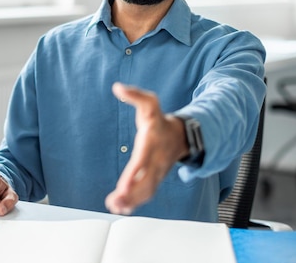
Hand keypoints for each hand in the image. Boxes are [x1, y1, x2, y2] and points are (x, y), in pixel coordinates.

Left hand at [105, 82, 188, 214]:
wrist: (180, 136)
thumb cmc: (159, 120)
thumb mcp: (150, 103)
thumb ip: (134, 95)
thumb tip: (117, 87)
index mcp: (152, 143)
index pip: (141, 161)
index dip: (133, 175)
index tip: (123, 187)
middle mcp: (156, 160)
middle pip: (145, 182)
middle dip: (131, 194)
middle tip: (115, 202)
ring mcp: (157, 172)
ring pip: (146, 191)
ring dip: (131, 201)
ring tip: (115, 206)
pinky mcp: (155, 179)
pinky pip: (147, 194)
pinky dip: (135, 202)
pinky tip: (121, 207)